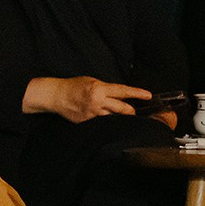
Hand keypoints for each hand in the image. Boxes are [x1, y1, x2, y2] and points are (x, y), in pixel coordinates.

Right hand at [23, 76, 149, 123]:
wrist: (56, 96)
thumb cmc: (74, 86)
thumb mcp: (92, 81)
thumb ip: (106, 89)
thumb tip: (120, 95)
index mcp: (99, 89)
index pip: (123, 91)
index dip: (137, 93)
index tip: (148, 95)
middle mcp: (97, 102)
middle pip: (123, 109)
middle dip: (131, 111)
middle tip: (133, 110)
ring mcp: (92, 114)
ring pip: (114, 119)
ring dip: (119, 118)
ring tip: (120, 116)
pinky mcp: (87, 123)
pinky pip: (102, 124)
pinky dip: (107, 122)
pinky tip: (105, 120)